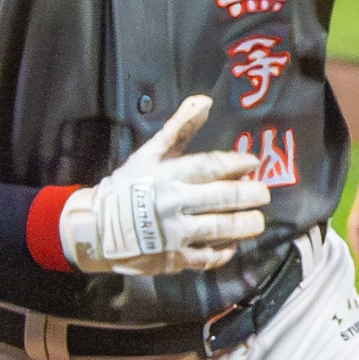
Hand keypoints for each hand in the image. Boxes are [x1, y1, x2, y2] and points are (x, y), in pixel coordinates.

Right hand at [58, 94, 269, 275]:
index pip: (209, 166)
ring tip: (257, 221)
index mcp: (167, 175)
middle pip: (222, 198)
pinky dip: (224, 252)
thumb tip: (204, 100)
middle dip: (249, 195)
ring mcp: (173, 234)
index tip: (252, 162)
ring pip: (220, 229)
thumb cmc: (129, 187)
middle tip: (263, 194)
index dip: (236, 163)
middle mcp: (172, 204)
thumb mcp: (150, 153)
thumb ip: (179, 127)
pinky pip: (207, 257)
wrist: (95, 229)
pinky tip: (234, 245)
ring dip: (245, 224)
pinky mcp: (172, 259)